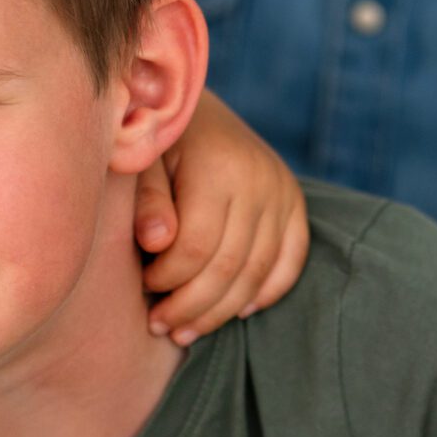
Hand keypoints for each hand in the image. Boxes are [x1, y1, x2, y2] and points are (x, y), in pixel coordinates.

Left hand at [135, 91, 308, 344]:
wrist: (193, 106)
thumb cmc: (156, 141)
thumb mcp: (141, 163)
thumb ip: (147, 201)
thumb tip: (156, 243)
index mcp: (217, 166)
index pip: (196, 246)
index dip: (168, 279)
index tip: (144, 287)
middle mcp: (258, 179)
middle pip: (230, 265)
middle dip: (192, 306)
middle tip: (161, 326)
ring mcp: (282, 191)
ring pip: (259, 271)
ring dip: (223, 310)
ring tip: (187, 330)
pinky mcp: (295, 201)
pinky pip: (291, 259)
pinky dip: (267, 291)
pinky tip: (237, 310)